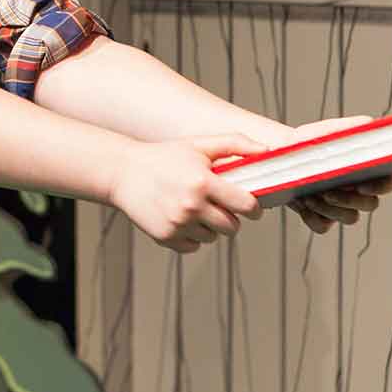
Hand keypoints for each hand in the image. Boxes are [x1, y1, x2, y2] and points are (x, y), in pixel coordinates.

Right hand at [108, 133, 269, 253]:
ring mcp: (178, 224)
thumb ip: (235, 144)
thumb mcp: (199, 145)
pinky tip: (180, 217)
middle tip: (218, 205)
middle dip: (230, 217)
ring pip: (212, 238)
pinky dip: (191, 236)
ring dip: (210, 227)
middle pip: (232, 227)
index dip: (253, 208)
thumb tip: (267, 151)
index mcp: (204, 182)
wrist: (123, 173)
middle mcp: (192, 206)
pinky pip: (193, 246)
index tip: (250, 206)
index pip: (246, 206)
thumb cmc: (165, 156)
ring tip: (194, 208)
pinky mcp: (166, 237)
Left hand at [279, 115, 391, 233]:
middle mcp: (359, 192)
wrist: (282, 154)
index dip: (381, 188)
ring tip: (309, 196)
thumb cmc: (313, 141)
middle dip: (350, 200)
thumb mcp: (332, 130)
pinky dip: (312, 217)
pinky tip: (301, 204)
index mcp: (367, 170)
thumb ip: (354, 127)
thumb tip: (370, 124)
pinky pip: (322, 226)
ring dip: (330, 209)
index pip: (387, 183)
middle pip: (370, 205)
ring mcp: (341, 207)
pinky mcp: (322, 217)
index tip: (362, 184)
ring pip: (349, 217)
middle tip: (327, 191)